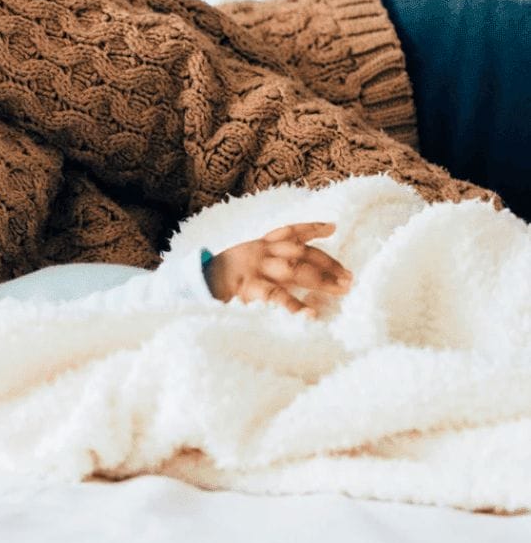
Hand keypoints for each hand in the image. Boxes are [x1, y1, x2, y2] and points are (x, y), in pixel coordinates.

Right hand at [205, 222, 351, 316]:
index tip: (332, 227)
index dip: (311, 228)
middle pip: (300, 252)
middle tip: (349, 278)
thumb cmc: (223, 277)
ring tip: (341, 289)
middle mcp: (260, 253)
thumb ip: (266, 261)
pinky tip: (311, 315)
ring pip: (294, 268)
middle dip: (328, 264)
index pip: (288, 231)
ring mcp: (256, 269)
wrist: (193, 285)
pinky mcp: (249, 287)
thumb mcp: (243, 261)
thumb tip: (297, 271)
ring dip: (320, 279)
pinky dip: (296, 306)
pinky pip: (276, 296)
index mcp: (258, 245)